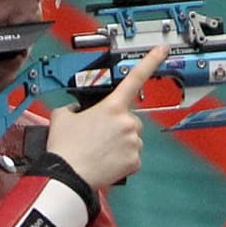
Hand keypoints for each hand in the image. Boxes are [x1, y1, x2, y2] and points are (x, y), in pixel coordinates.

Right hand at [46, 45, 168, 189]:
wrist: (67, 176)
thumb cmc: (65, 148)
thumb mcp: (62, 116)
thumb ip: (73, 107)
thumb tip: (77, 110)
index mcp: (112, 106)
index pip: (135, 77)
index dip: (151, 60)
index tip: (163, 50)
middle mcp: (127, 121)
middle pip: (130, 119)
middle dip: (118, 125)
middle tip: (99, 136)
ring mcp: (134, 142)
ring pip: (132, 138)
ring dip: (120, 142)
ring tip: (99, 150)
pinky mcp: (135, 161)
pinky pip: (132, 157)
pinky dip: (122, 159)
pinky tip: (106, 161)